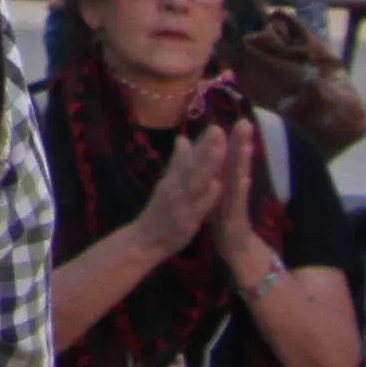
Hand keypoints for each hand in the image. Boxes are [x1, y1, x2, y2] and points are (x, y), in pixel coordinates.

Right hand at [133, 118, 240, 258]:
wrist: (144, 240)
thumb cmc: (160, 212)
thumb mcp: (167, 184)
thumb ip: (177, 164)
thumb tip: (183, 139)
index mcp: (173, 178)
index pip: (188, 157)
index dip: (202, 143)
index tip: (216, 126)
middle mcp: (175, 186)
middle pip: (193, 164)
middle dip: (206, 148)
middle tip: (218, 129)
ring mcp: (180, 202)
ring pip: (195, 181)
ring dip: (207, 165)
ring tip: (220, 150)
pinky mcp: (184, 220)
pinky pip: (197, 207)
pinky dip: (207, 196)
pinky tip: (217, 186)